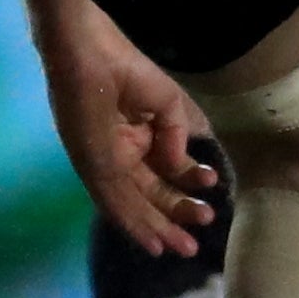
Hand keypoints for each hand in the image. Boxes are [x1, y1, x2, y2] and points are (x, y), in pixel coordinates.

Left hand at [41, 12, 221, 257]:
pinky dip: (131, 223)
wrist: (88, 49)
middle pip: (145, 195)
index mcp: (128, 138)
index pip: (157, 174)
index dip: (182, 190)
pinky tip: (152, 240)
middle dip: (172, 218)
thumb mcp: (166, 106)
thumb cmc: (126, 67)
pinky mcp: (89, 163)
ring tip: (185, 248)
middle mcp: (111, 155)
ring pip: (129, 205)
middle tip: (197, 239)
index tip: (210, 199)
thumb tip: (180, 170)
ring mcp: (97, 161)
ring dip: (156, 228)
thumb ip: (175, 141)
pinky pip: (111, 199)